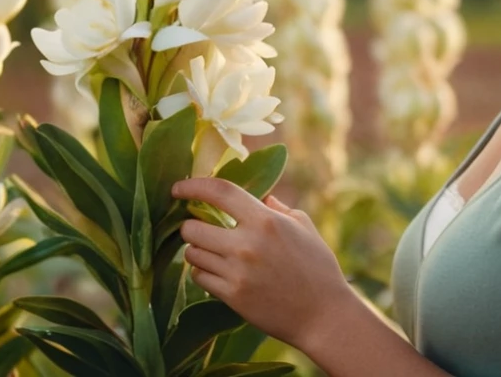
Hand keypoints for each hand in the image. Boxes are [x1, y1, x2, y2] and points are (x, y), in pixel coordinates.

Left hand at [172, 177, 354, 350]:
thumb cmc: (318, 268)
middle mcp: (246, 244)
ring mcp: (237, 272)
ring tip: (211, 250)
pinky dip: (203, 272)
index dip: (193, 185)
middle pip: (193, 227)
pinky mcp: (232, 296)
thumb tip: (263, 197)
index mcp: (265, 221)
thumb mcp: (303, 227)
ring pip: (192, 253)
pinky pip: (200, 277)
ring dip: (196, 249)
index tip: (178, 188)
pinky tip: (217, 271)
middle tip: (198, 227)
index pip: (219, 191)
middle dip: (190, 225)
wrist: (323, 316)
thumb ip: (278, 209)